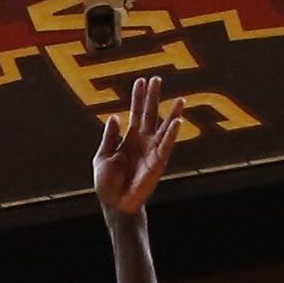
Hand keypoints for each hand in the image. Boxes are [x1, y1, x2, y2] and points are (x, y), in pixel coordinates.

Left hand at [92, 73, 181, 215]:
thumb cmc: (107, 183)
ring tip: (180, 99)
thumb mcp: (102, 156)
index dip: (138, 98)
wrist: (114, 204)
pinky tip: (177, 121)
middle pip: (150, 115)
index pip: (135, 113)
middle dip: (153, 97)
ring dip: (172, 114)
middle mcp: (142, 141)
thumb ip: (110, 137)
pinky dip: (172, 134)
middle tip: (157, 79)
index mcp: (129, 139)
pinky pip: (166, 146)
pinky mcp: (158, 162)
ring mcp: (152, 151)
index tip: (141, 81)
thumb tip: (115, 117)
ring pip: (164, 128)